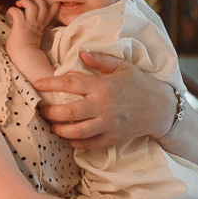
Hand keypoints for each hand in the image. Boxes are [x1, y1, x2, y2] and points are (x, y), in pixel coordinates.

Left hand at [5, 0, 57, 55]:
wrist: (25, 60)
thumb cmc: (27, 53)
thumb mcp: (35, 41)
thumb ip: (34, 34)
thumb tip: (29, 33)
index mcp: (40, 27)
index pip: (51, 13)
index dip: (53, 5)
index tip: (51, 2)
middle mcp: (36, 24)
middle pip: (43, 6)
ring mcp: (29, 25)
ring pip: (32, 6)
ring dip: (25, 1)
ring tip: (19, 3)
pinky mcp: (20, 26)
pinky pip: (17, 12)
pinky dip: (12, 9)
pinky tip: (9, 13)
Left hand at [32, 49, 176, 151]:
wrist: (161, 109)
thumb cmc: (140, 84)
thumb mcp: (123, 66)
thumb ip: (100, 60)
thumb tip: (80, 53)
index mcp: (103, 86)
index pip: (71, 83)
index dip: (50, 83)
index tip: (36, 84)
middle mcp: (103, 107)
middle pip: (68, 112)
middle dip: (49, 112)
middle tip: (40, 110)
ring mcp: (108, 125)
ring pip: (76, 132)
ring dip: (59, 130)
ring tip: (51, 126)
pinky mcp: (112, 139)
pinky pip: (88, 145)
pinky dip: (75, 143)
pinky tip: (68, 137)